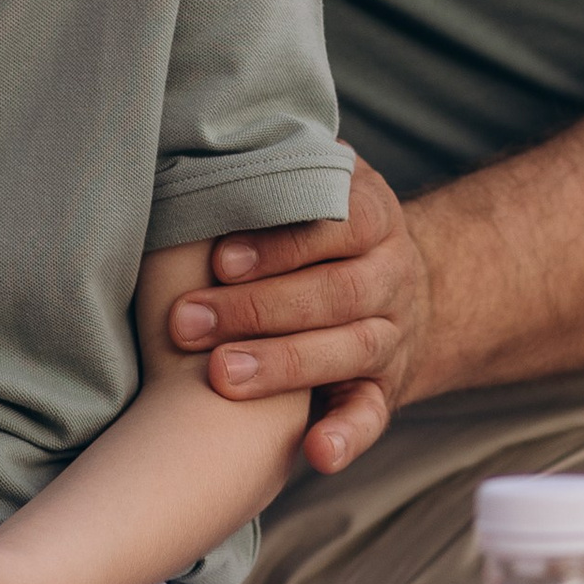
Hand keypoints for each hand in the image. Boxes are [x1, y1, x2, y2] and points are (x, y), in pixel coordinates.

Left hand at [163, 159, 434, 474]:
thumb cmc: (320, 228)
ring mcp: (392, 335)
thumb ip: (282, 166)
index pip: (334, 225)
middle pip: (333, 293)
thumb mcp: (317, 183)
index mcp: (372, 216)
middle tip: (185, 322)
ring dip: (285, 367)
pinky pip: (372, 416)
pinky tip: (316, 456)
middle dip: (257, 309)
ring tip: (222, 377)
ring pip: (348, 352)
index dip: (279, 243)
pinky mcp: (385, 389)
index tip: (219, 259)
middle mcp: (390, 275)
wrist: (398, 285)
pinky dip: (348, 437)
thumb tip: (218, 127)